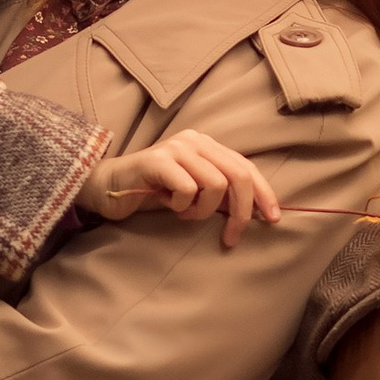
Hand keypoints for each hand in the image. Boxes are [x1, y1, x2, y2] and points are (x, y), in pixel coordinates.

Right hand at [79, 130, 283, 249]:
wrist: (107, 188)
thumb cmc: (152, 193)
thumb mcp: (192, 192)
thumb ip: (218, 193)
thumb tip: (254, 211)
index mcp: (207, 146)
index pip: (247, 167)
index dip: (264, 194)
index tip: (273, 220)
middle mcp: (194, 141)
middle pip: (239, 176)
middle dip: (241, 212)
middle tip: (231, 237)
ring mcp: (176, 148)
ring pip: (215, 185)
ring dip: (201, 211)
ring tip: (182, 213)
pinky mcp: (157, 160)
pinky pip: (188, 189)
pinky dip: (181, 206)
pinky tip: (165, 204)